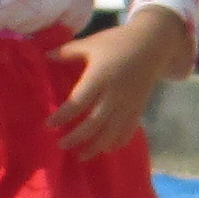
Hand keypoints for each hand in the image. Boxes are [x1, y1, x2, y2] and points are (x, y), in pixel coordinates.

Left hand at [53, 6, 194, 158]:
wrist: (154, 43)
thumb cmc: (117, 41)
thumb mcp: (91, 43)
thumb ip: (67, 52)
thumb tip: (44, 56)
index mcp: (100, 76)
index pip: (78, 102)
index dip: (63, 116)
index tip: (48, 125)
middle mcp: (115, 93)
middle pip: (95, 122)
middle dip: (77, 137)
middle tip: (61, 145)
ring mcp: (129, 102)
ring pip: (112, 131)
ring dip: (96, 146)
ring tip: (80, 156)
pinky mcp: (139, 107)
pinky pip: (129, 129)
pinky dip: (118, 141)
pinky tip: (107, 150)